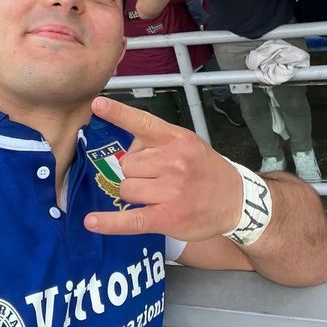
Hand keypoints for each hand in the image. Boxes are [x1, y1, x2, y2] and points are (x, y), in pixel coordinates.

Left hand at [83, 97, 241, 241]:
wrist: (235, 200)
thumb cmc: (205, 170)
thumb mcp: (188, 144)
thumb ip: (157, 143)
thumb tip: (125, 154)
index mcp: (177, 139)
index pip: (143, 122)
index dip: (118, 113)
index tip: (98, 104)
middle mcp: (174, 162)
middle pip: (127, 164)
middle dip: (135, 172)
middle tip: (158, 178)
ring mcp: (171, 191)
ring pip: (126, 188)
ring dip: (134, 193)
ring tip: (157, 195)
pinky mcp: (167, 218)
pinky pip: (130, 219)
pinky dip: (109, 222)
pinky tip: (91, 222)